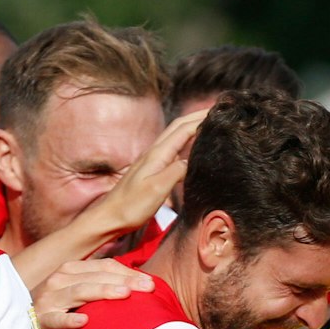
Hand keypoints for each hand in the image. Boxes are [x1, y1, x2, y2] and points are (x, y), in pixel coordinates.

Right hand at [32, 258, 153, 328]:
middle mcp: (58, 281)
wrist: (24, 325)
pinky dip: (68, 320)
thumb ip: (103, 285)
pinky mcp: (39, 321)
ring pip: (78, 293)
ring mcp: (48, 300)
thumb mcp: (80, 294)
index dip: (128, 272)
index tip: (151, 283)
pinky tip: (84, 322)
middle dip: (123, 281)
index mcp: (71, 271)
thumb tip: (141, 284)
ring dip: (102, 292)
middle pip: (95, 277)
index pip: (103, 267)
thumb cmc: (61, 310)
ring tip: (125, 295)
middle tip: (148, 288)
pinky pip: (55, 320)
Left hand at [78, 109, 205, 241]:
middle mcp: (154, 153)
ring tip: (208, 123)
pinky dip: (185, 142)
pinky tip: (191, 147)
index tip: (219, 111)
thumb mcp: (156, 189)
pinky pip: (172, 149)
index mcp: (157, 155)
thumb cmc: (131, 206)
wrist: (110, 218)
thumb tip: (191, 160)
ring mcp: (152, 161)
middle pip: (178, 127)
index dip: (201, 119)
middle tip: (217, 111)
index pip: (183, 130)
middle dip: (197, 116)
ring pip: (175, 136)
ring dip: (191, 126)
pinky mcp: (151, 170)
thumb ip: (175, 171)